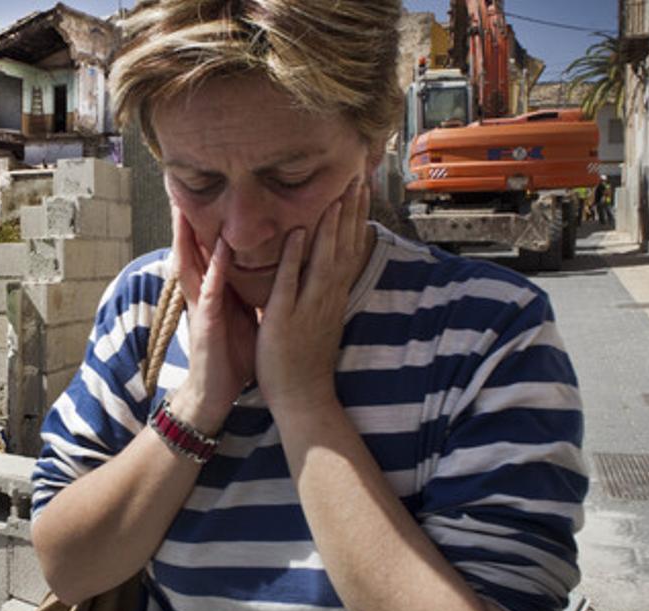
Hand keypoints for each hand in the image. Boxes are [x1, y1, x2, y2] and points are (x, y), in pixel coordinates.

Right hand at [170, 208, 257, 434]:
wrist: (216, 394)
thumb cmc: (230, 356)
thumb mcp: (240, 315)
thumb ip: (245, 290)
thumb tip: (263, 269)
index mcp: (212, 291)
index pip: (202, 250)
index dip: (200, 222)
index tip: (203, 193)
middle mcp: (201, 295)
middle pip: (189, 249)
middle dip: (184, 220)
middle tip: (179, 187)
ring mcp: (201, 308)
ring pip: (191, 264)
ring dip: (187, 237)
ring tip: (184, 208)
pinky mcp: (207, 324)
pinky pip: (211, 292)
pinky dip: (214, 270)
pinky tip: (218, 251)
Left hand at [257, 178, 370, 414]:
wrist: (303, 398)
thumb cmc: (307, 359)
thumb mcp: (322, 318)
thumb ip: (324, 290)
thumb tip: (331, 265)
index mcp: (334, 295)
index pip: (351, 248)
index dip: (358, 216)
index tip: (363, 187)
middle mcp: (328, 297)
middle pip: (345, 246)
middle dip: (352, 210)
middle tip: (359, 175)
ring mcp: (309, 307)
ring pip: (324, 259)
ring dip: (332, 226)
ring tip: (339, 193)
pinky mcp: (285, 319)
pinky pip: (291, 283)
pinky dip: (294, 257)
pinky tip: (296, 232)